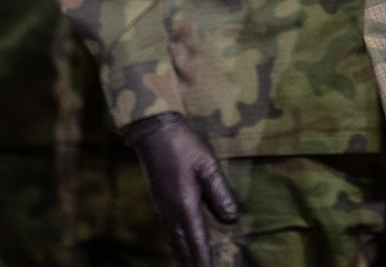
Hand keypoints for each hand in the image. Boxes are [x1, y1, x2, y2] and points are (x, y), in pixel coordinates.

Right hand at [124, 113, 238, 266]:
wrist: (154, 132)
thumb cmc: (184, 146)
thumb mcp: (208, 165)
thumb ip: (219, 192)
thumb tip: (231, 218)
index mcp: (185, 205)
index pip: (197, 240)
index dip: (204, 260)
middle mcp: (171, 211)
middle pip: (183, 246)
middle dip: (192, 263)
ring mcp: (163, 207)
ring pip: (174, 240)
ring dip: (183, 256)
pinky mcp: (160, 201)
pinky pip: (169, 231)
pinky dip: (175, 244)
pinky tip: (179, 247)